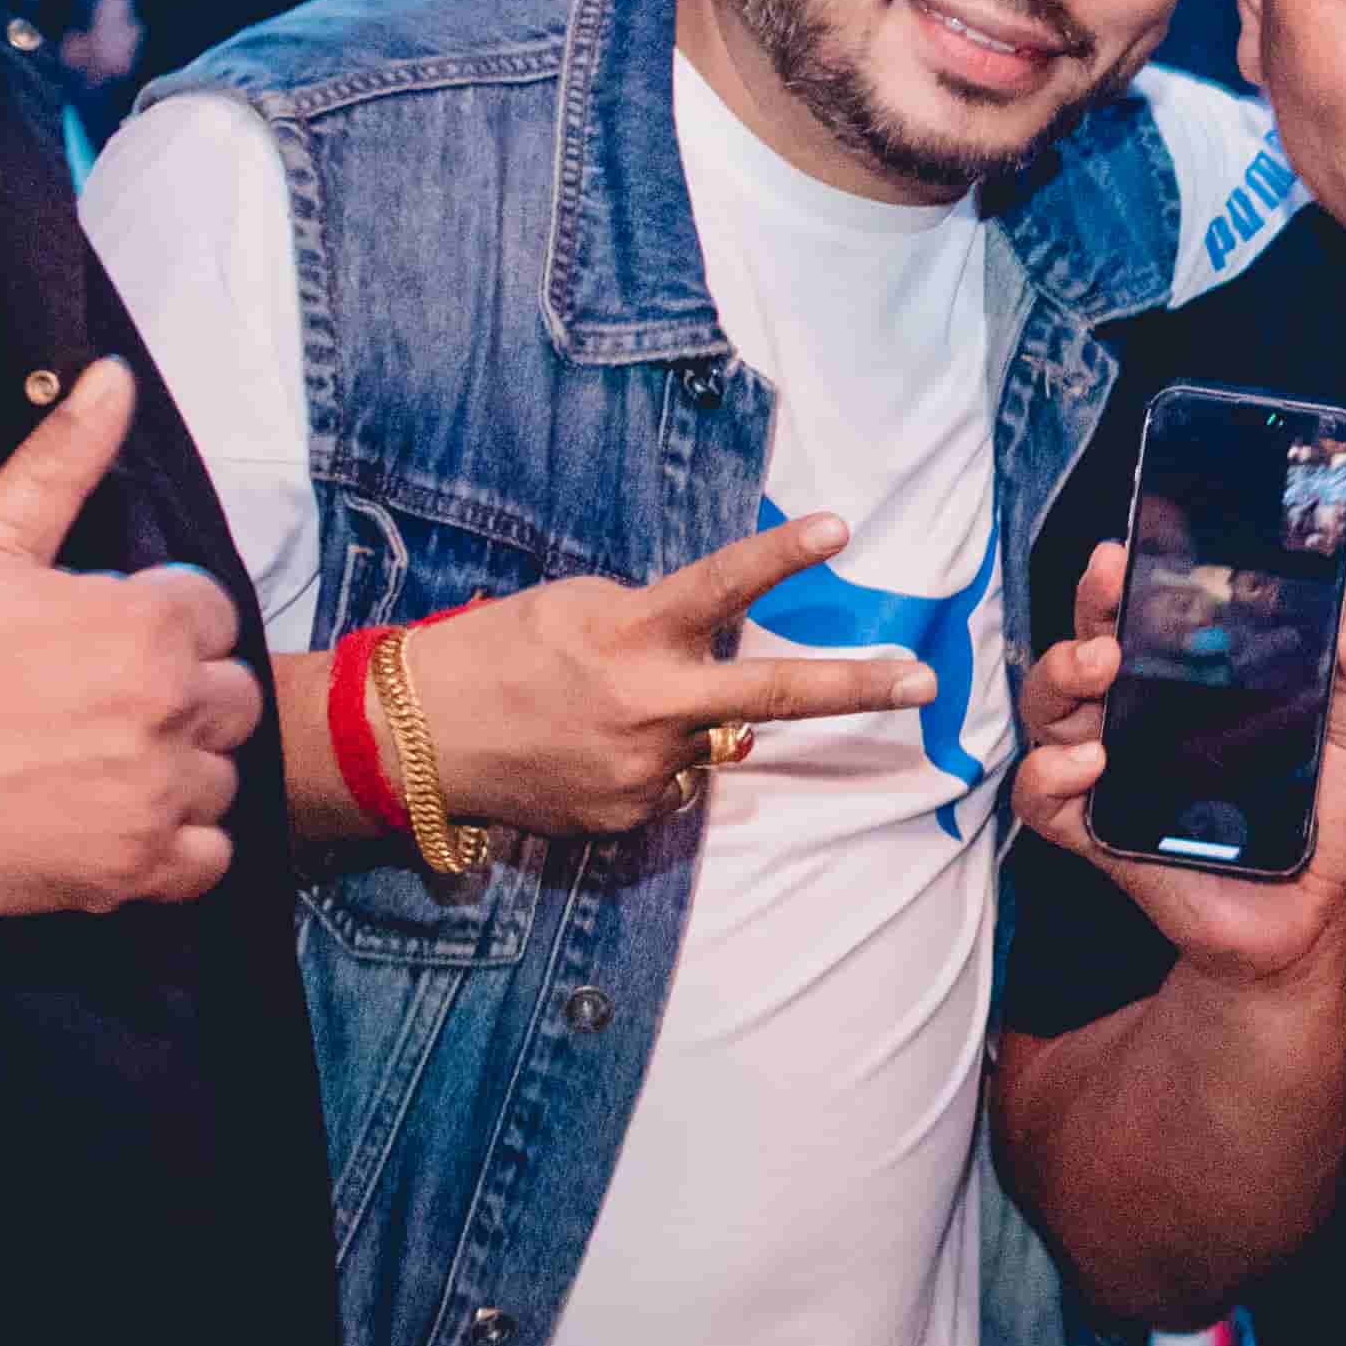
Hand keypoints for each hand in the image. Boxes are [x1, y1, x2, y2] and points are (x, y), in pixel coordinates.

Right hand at [0, 359, 264, 916]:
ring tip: (106, 762)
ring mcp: (162, 795)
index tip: (106, 636)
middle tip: (105, 702)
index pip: (210, 611)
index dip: (160, 619)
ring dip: (181, 767)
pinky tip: (125, 821)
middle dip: (181, 692)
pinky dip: (181, 845)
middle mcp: (172, 710)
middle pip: (229, 694)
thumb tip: (113, 376)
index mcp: (148, 625)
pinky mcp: (140, 870)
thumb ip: (61, 458)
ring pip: (222, 773)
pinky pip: (209, 855)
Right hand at [392, 511, 940, 842]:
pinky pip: (668, 781)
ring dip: (683, 722)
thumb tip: (714, 644)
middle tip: (926, 681)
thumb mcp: (579, 606)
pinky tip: (588, 750)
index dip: (783, 555)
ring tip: (602, 712)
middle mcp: (650, 705)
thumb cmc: (498, 650)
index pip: (722, 586)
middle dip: (859, 687)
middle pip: (776, 697)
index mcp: (633, 635)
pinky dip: (645, 761)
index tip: (842, 529)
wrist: (419, 738)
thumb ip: (657, 621)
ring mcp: (644, 770)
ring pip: (709, 741)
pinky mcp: (628, 816)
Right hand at [1005, 542, 1345, 980]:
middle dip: (1086, 612)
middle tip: (1111, 584)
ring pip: (1050, 712)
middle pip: (1086, 652)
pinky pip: (1042, 798)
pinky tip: (1091, 763)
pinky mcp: (1098, 835)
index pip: (1146, 620)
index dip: (1129, 581)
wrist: (1304, 931)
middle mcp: (1141, 724)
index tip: (1133, 545)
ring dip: (1061, 678)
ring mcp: (1113, 777)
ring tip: (1100, 668)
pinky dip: (1051, 774)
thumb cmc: (1325, 841)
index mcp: (1193, 694)